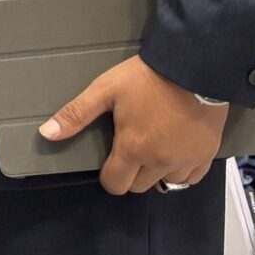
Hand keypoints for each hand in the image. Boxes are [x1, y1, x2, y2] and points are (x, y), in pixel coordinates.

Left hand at [39, 55, 230, 194]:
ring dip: (157, 173)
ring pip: (167, 183)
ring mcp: (187, 161)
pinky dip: (182, 170)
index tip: (110, 159)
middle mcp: (161, 163)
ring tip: (154, 148)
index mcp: (134, 149)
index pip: (115, 185)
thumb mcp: (105, 90)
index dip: (108, 175)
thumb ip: (77, 114)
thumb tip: (46, 134)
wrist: (195, 68)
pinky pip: (192, 177)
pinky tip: (176, 151)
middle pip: (139, 186)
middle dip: (131, 174)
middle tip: (131, 148)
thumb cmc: (146, 79)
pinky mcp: (207, 155)